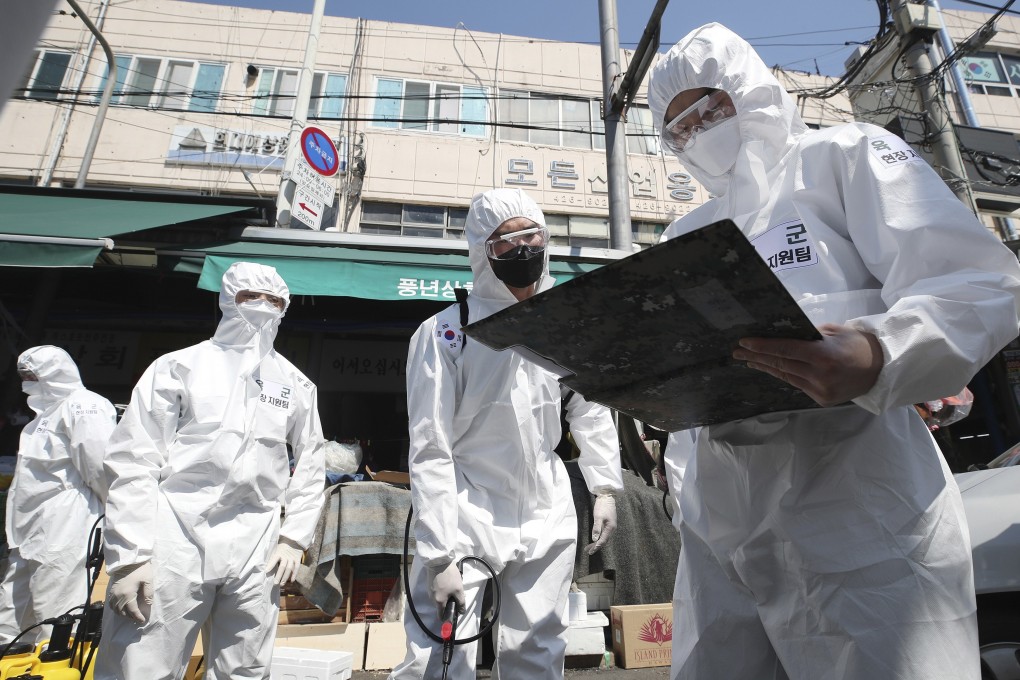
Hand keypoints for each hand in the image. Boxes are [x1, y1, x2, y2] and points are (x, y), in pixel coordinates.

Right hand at [108, 561, 153, 623]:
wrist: (128, 560)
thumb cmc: (140, 569)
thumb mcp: (148, 580)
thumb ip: (148, 593)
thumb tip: (148, 605)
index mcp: (128, 594)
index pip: (132, 611)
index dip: (138, 617)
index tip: (142, 620)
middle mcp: (118, 596)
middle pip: (123, 612)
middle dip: (131, 617)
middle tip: (138, 618)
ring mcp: (113, 594)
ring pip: (116, 610)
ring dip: (123, 614)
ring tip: (131, 615)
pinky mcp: (111, 591)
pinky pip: (111, 605)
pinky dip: (116, 609)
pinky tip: (122, 609)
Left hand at [266, 537, 303, 585]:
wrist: (295, 539)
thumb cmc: (283, 544)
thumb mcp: (276, 547)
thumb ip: (272, 554)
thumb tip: (264, 563)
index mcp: (279, 552)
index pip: (274, 559)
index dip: (270, 565)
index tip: (266, 572)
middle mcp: (286, 556)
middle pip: (282, 567)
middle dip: (278, 576)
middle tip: (275, 583)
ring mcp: (292, 558)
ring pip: (289, 569)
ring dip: (285, 577)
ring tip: (281, 584)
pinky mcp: (298, 559)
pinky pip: (296, 567)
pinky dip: (294, 574)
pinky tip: (291, 580)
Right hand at [430, 562, 464, 616]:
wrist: (439, 561)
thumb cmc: (450, 576)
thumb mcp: (458, 590)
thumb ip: (461, 602)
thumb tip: (461, 612)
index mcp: (438, 601)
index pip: (440, 616)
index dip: (447, 617)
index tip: (453, 613)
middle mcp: (432, 598)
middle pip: (441, 606)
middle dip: (448, 603)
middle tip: (456, 596)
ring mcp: (430, 590)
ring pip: (439, 598)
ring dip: (445, 596)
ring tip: (453, 588)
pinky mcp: (430, 584)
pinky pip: (437, 591)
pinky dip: (442, 590)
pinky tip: (447, 583)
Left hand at [587, 494, 616, 554]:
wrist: (607, 496)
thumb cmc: (602, 506)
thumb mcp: (598, 517)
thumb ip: (596, 528)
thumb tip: (594, 539)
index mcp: (610, 528)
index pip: (602, 541)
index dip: (596, 547)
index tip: (589, 552)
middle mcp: (612, 528)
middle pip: (604, 540)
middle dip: (596, 546)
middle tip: (587, 551)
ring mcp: (611, 526)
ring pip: (604, 537)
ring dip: (597, 542)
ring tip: (590, 547)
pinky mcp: (609, 523)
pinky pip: (604, 533)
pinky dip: (599, 537)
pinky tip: (595, 538)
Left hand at [732, 323, 882, 406]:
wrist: (881, 369)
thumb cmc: (856, 344)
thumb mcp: (833, 331)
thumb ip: (807, 335)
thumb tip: (780, 334)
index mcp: (823, 355)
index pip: (785, 349)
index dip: (762, 346)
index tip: (744, 343)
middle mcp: (820, 375)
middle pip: (781, 364)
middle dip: (756, 357)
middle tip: (737, 352)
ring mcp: (820, 390)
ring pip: (786, 376)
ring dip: (766, 367)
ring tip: (749, 360)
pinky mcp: (822, 399)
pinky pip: (797, 384)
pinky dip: (783, 375)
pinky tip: (771, 368)